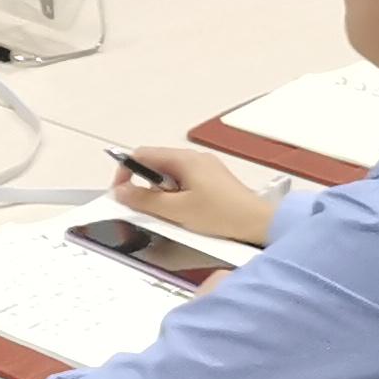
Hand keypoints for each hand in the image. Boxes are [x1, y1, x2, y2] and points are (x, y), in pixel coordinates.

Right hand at [111, 145, 277, 250]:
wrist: (257, 224)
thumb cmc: (225, 215)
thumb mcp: (176, 211)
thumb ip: (145, 200)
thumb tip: (123, 192)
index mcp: (184, 159)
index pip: (142, 154)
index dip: (125, 171)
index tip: (120, 190)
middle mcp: (194, 159)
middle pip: (155, 165)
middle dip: (143, 185)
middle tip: (143, 206)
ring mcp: (204, 169)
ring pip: (168, 176)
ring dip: (160, 193)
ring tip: (169, 213)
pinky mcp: (211, 182)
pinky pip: (183, 184)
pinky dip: (175, 197)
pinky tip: (183, 214)